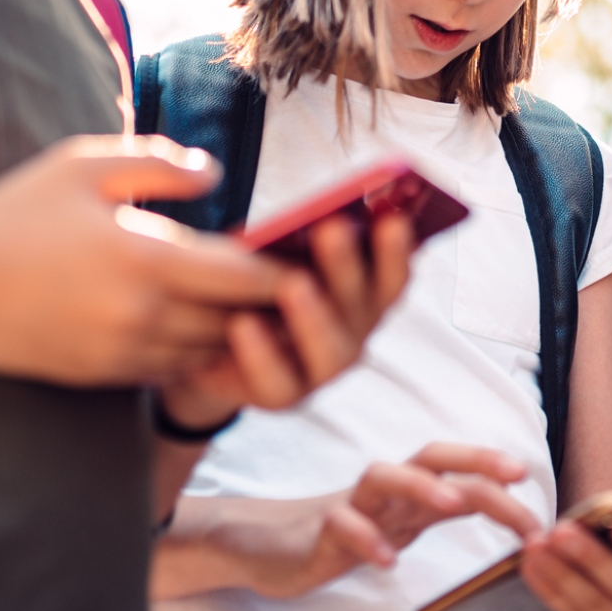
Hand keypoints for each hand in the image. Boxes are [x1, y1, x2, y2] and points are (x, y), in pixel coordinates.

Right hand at [0, 135, 286, 385]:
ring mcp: (122, 354)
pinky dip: (196, 348)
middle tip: (303, 278)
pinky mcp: (104, 377)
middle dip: (269, 302)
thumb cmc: (15, 215)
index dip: (285, 268)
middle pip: (237, 320)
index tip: (313, 253)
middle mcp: (141, 317)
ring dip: (236, 330)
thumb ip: (159, 164)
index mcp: (144, 259)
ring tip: (261, 302)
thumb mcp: (83, 166)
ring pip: (209, 350)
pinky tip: (206, 322)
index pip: (244, 276)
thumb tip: (218, 175)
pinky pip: (172, 368)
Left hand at [158, 207, 414, 427]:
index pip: (393, 274)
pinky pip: (278, 381)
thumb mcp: (279, 254)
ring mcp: (324, 369)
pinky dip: (261, 353)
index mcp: (366, 293)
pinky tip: (243, 323)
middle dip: (346, 266)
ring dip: (314, 316)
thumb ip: (302, 237)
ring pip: (331, 350)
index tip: (392, 218)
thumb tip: (310, 214)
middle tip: (331, 229)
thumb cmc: (259, 282)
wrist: (214, 342)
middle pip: (362, 304)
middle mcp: (355, 332)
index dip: (397, 249)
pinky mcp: (285, 396)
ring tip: (293, 284)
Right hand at [161, 444, 538, 600]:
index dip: (491, 467)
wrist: (268, 546)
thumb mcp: (401, 520)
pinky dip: (366, 540)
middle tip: (512, 475)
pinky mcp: (319, 533)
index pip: (455, 465)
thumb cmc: (344, 531)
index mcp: (408, 489)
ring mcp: (351, 506)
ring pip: (383, 477)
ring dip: (419, 485)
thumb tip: (496, 496)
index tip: (530, 479)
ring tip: (451, 502)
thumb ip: (442, 507)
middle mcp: (384, 490)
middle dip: (473, 459)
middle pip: (429, 456)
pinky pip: (341, 528)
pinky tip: (387, 561)